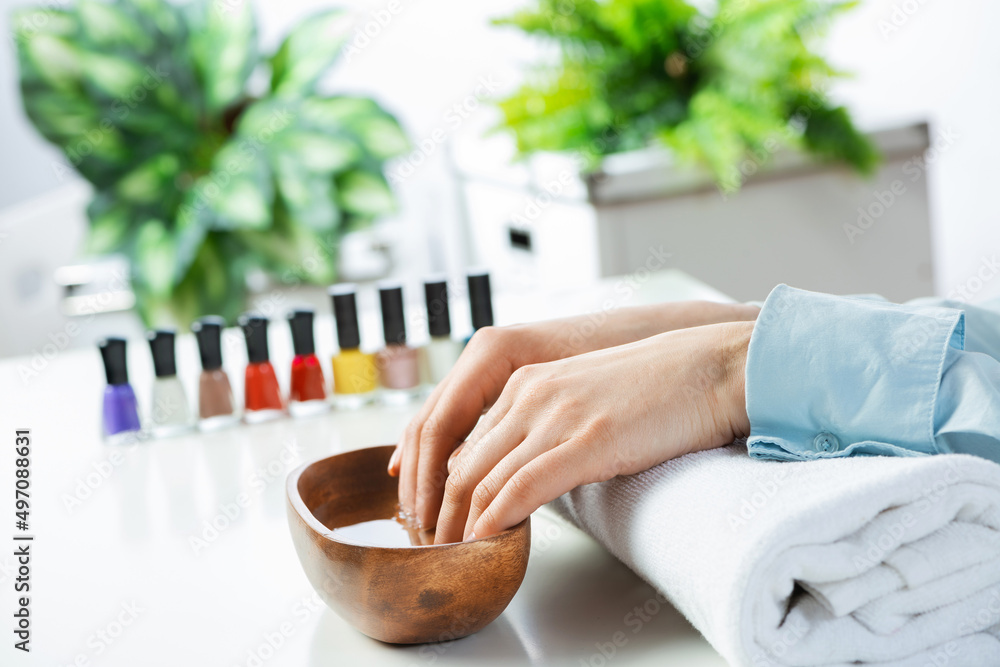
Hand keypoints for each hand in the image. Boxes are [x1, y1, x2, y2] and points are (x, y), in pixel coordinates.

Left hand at [433, 321, 753, 543]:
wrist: (710, 367)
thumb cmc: (656, 388)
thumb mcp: (583, 394)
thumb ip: (546, 421)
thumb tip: (523, 467)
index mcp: (526, 381)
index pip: (463, 440)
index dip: (442, 485)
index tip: (441, 517)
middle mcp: (531, 395)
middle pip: (462, 464)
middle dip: (441, 512)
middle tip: (437, 546)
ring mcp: (557, 417)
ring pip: (482, 480)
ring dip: (460, 525)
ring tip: (454, 554)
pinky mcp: (586, 443)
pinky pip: (522, 489)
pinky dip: (495, 521)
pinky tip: (484, 541)